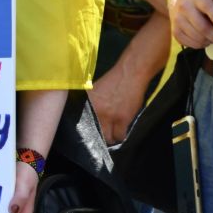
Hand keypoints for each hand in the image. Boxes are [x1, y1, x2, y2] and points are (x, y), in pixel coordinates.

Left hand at [91, 14, 169, 143]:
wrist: (129, 74)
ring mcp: (109, 116)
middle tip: (103, 138)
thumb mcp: (95, 91)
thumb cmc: (112, 81)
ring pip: (109, 138)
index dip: (87, 133)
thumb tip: (85, 118)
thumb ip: (91, 105)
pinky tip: (121, 133)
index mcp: (87, 105)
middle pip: (96, 134)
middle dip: (99, 138)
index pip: (83, 125)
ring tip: (113, 136)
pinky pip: (121, 135)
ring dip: (111, 138)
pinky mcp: (123, 118)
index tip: (90, 135)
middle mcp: (95, 111)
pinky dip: (121, 136)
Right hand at [172, 0, 212, 47]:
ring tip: (212, 39)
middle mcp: (184, 7)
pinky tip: (203, 41)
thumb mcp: (212, 3)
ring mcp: (177, 19)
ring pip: (196, 36)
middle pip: (201, 26)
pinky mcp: (174, 31)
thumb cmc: (205, 6)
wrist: (185, 6)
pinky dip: (198, 45)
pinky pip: (188, 43)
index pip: (207, 7)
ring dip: (207, 41)